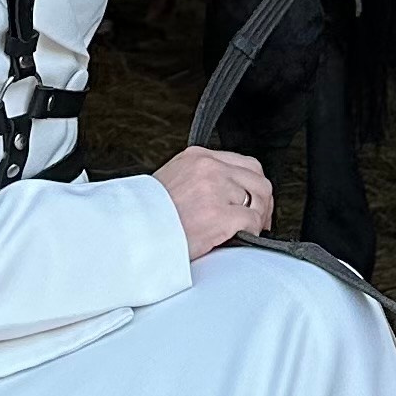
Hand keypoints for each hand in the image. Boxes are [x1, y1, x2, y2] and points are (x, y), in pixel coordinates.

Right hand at [153, 146, 276, 259]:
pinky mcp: (219, 215)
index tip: (252, 200)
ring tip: (250, 230)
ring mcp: (215, 189)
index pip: (241, 162)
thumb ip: (199, 180)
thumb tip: (225, 195)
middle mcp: (208, 168)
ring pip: (259, 197)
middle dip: (263, 200)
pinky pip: (251, 220)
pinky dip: (252, 231)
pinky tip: (242, 237)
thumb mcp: (172, 182)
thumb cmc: (147, 216)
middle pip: (256, 177)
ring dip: (258, 216)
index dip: (252, 184)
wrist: (132, 234)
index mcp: (196, 157)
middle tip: (259, 218)